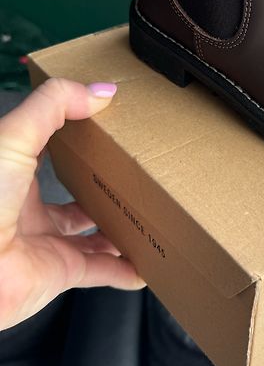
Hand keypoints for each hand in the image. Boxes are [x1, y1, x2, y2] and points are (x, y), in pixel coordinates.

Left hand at [0, 78, 145, 329]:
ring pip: (91, 236)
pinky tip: (145, 265)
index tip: (107, 128)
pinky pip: (100, 272)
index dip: (75, 140)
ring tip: (149, 216)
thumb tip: (101, 92)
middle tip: (136, 177)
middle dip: (104, 190)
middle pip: (75, 198)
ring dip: (119, 230)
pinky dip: (124, 271)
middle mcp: (29, 210)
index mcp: (14, 174)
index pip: (49, 152)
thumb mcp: (14, 138)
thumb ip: (54, 107)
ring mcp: (45, 243)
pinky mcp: (59, 273)